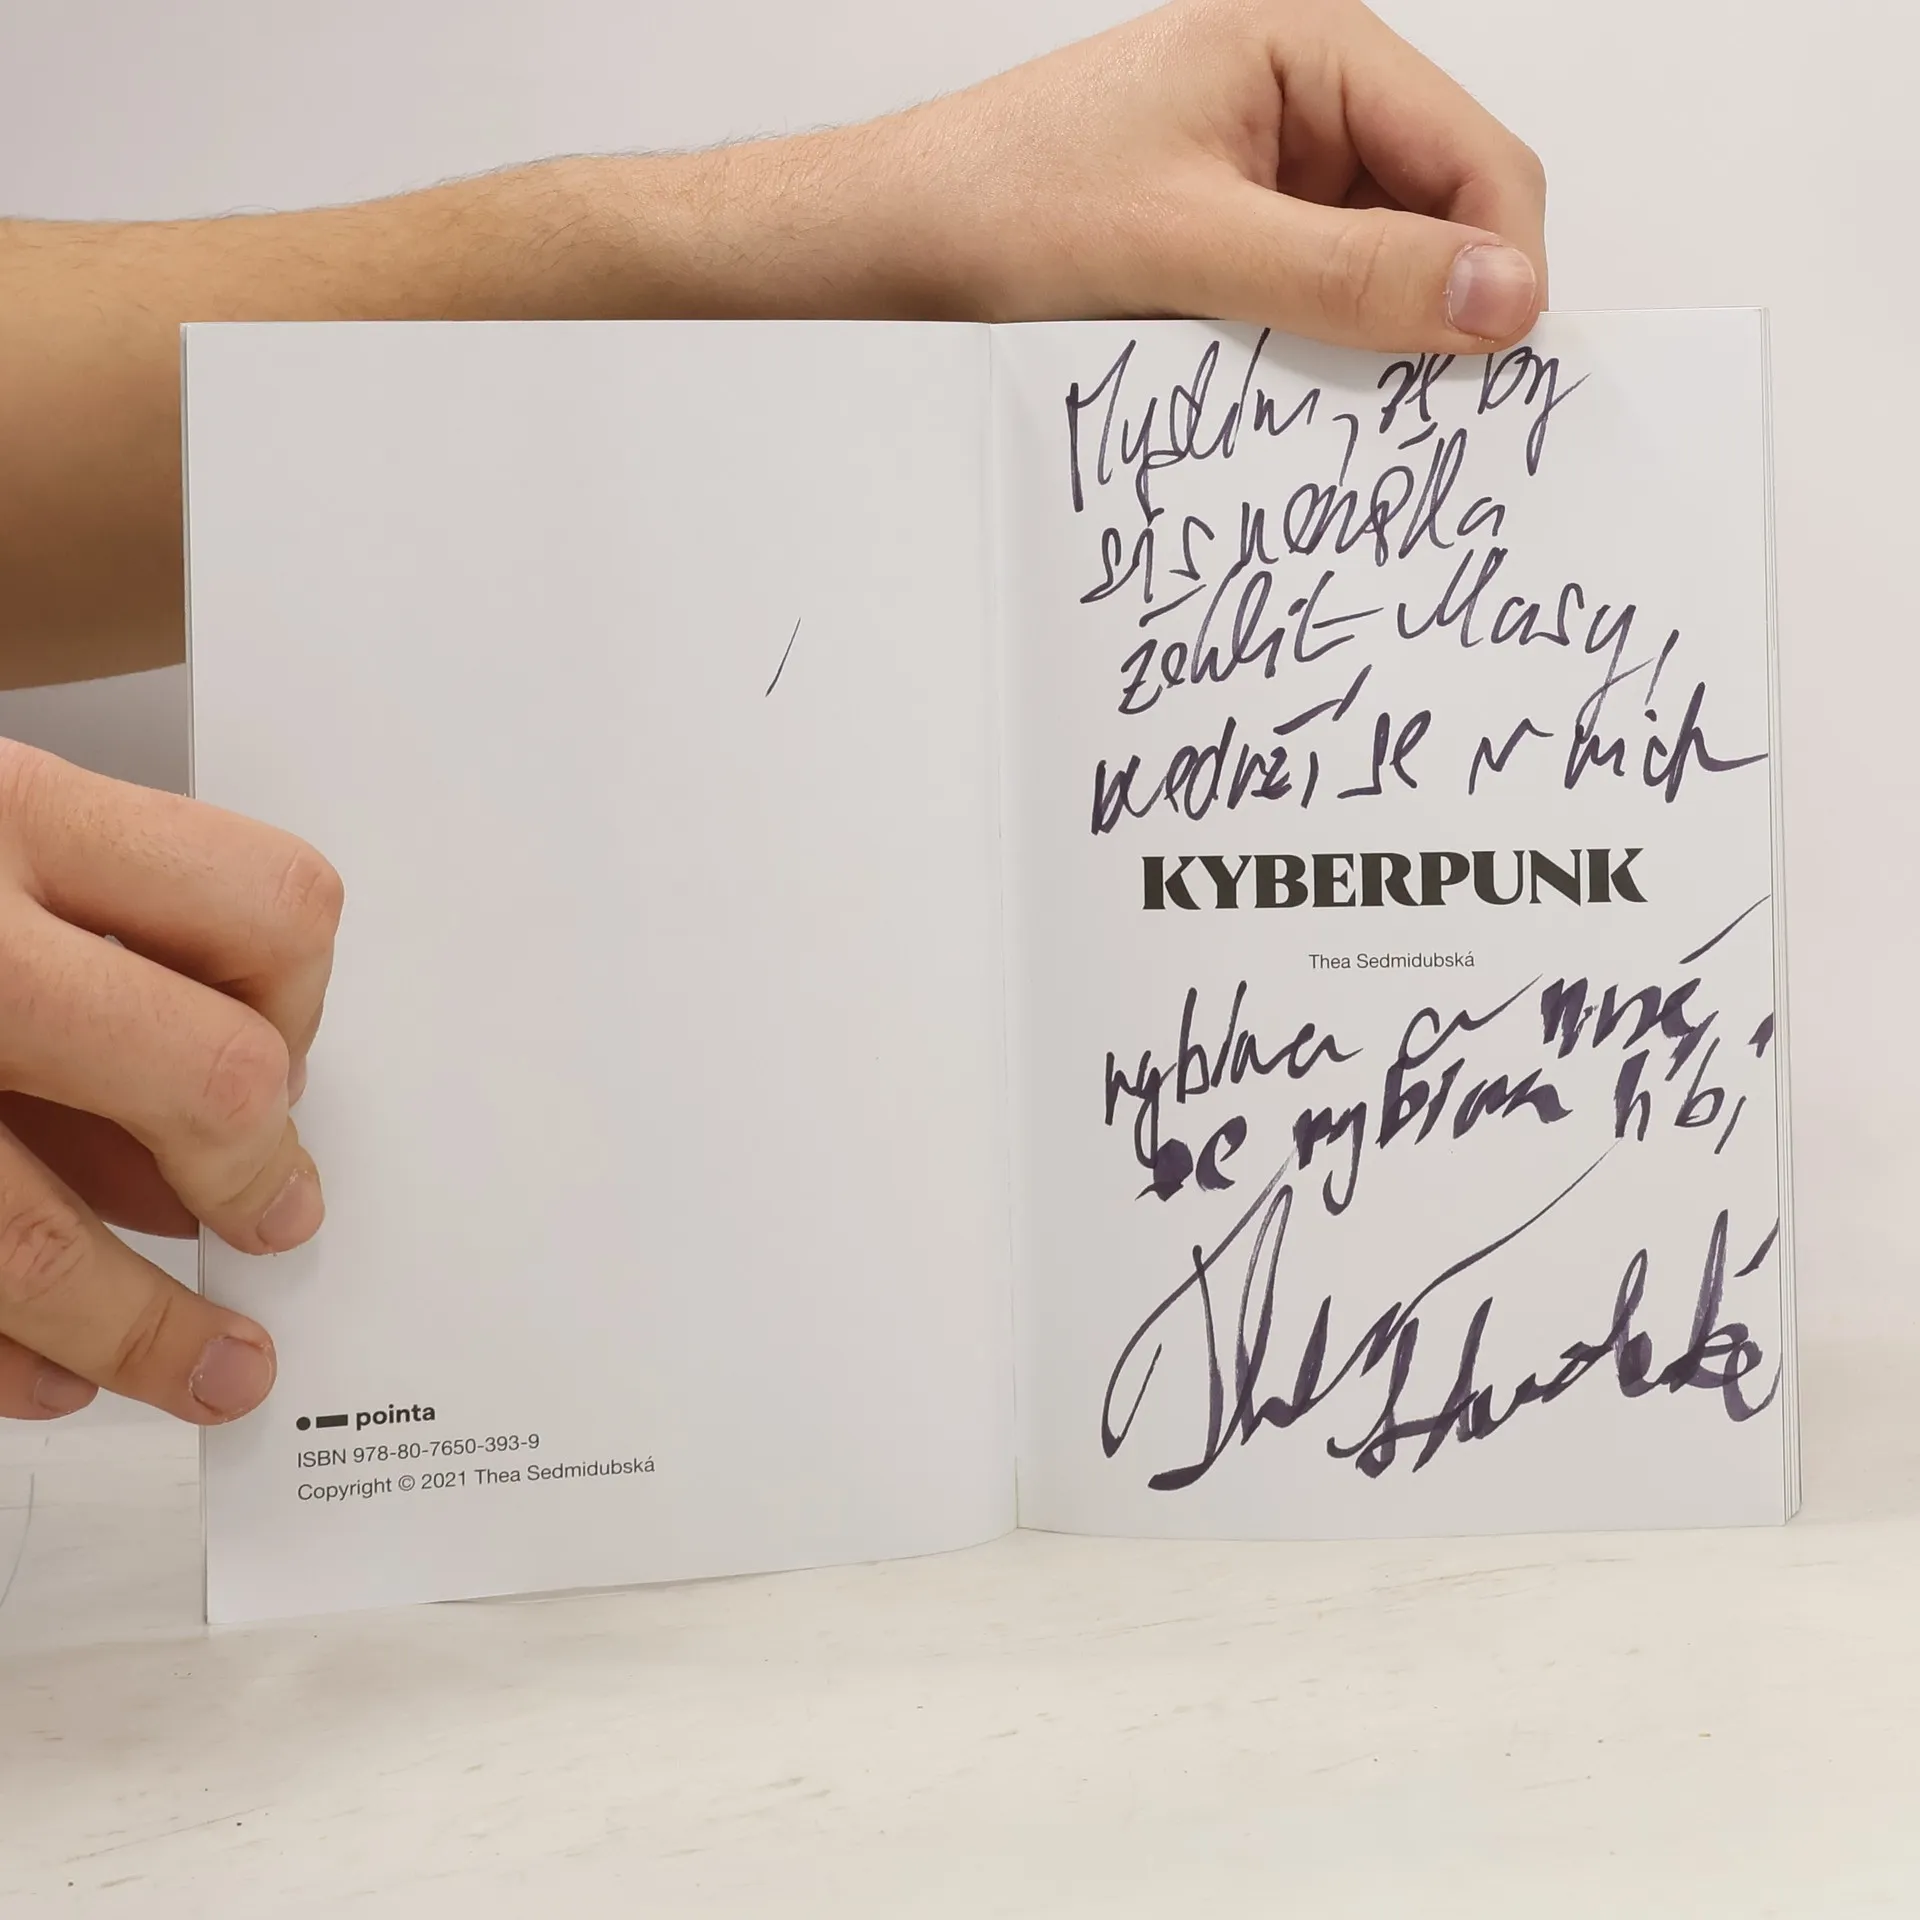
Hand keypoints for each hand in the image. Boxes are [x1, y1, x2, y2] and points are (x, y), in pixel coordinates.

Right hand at [0, 743, 340, 1423]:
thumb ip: (82, 933)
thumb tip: (223, 1114)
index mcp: (3, 816)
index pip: (266, 908)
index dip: (298, 994)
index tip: (284, 1047)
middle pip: (205, 1081)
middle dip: (255, 1175)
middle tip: (275, 1219)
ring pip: (42, 1245)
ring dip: (149, 1331)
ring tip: (213, 1370)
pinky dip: (0, 1363)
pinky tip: (45, 1378)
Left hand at [754, 0, 1545, 350]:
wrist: (892, 240)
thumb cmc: (1003, 205)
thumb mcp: (1186, 244)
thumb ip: (1345, 273)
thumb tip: (1498, 297)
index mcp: (1313, 48)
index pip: (1475, 155)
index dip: (1504, 262)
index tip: (1498, 367)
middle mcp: (1305, 102)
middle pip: (1441, 212)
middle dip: (1439, 305)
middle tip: (1418, 408)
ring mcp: (1270, 172)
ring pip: (1381, 267)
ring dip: (1373, 337)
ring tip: (1330, 401)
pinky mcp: (1233, 235)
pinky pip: (1316, 296)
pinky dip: (1316, 348)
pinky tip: (1282, 393)